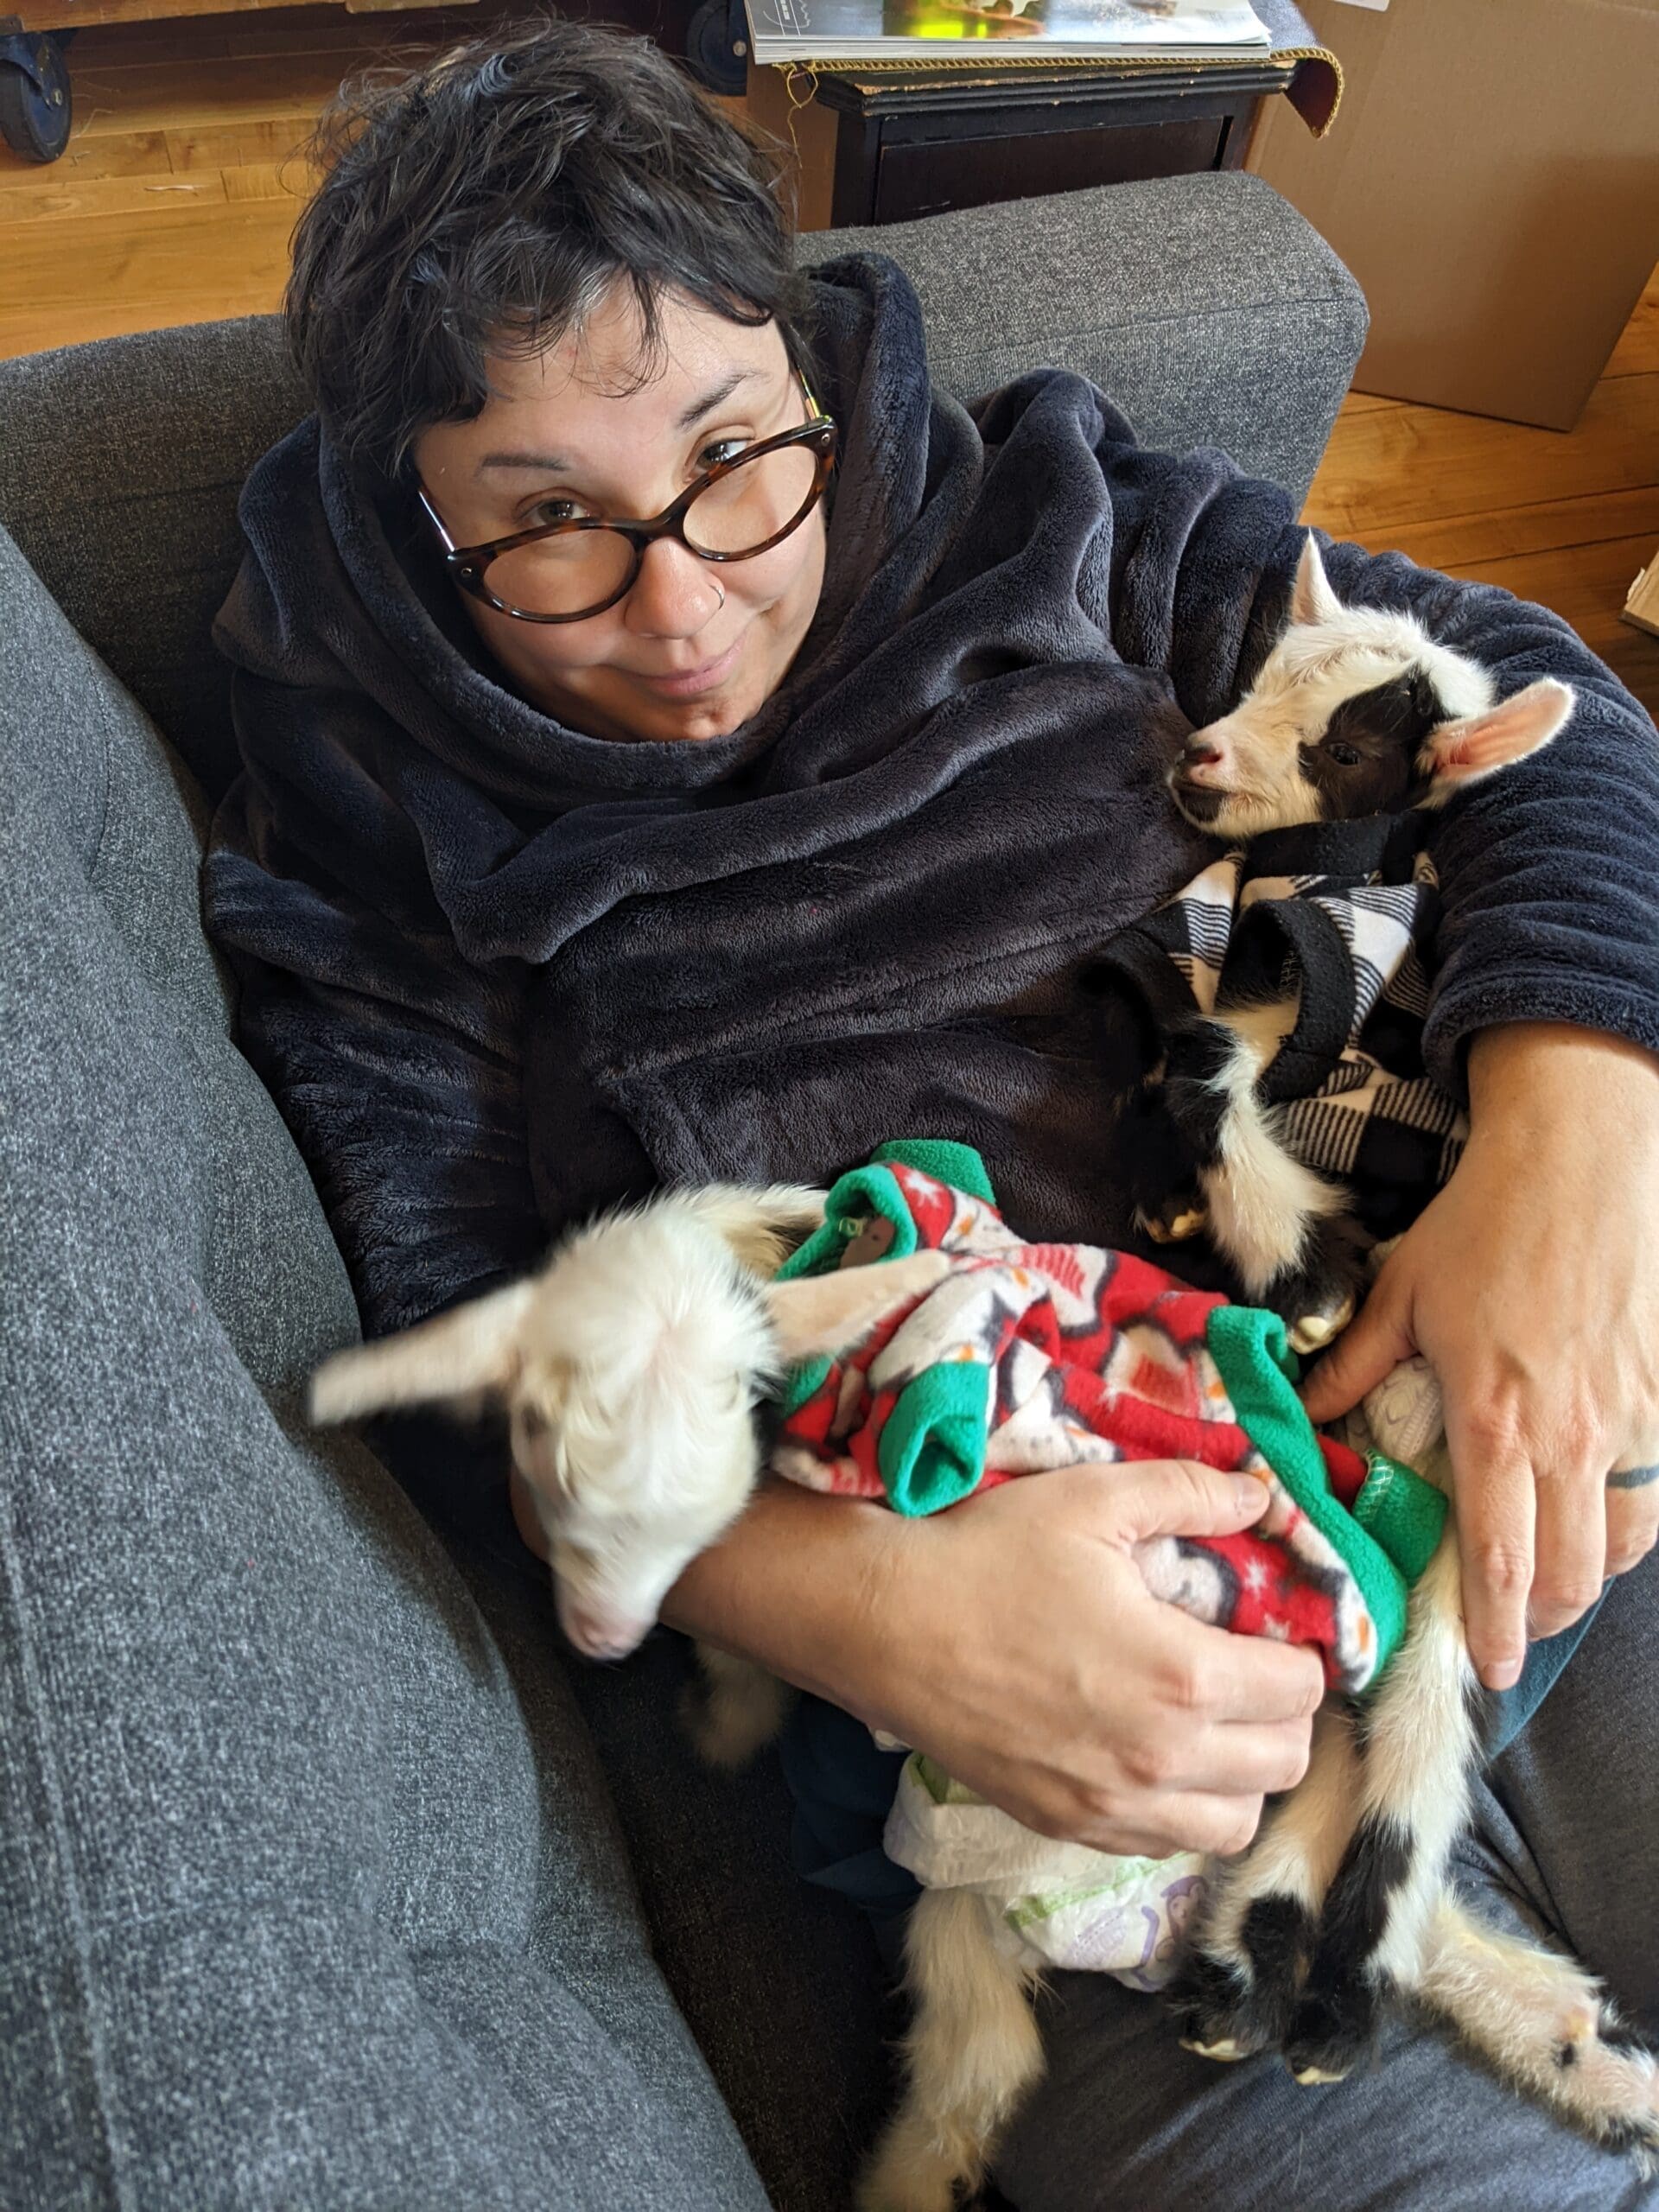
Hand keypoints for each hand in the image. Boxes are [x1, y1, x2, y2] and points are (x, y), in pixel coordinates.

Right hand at [854, 1459, 1324, 1857]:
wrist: (885, 1625)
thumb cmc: (988, 1555)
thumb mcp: (1093, 1499)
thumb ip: (1188, 1493)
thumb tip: (1259, 1495)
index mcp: (1183, 1676)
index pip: (1301, 1691)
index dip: (1301, 1655)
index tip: (1274, 1632)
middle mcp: (1161, 1759)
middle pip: (1284, 1765)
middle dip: (1283, 1716)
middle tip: (1251, 1673)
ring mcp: (1112, 1805)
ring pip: (1233, 1824)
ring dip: (1240, 1776)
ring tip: (1212, 1725)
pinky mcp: (1067, 1826)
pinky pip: (1163, 1846)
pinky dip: (1180, 1810)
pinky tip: (1153, 1758)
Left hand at [1301, 1024, 1658, 1692]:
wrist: (1580, 1160)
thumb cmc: (1484, 1225)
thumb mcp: (1399, 1295)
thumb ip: (1352, 1368)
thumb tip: (1301, 1417)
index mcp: (1493, 1420)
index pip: (1500, 1559)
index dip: (1496, 1628)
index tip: (1487, 1668)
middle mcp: (1568, 1437)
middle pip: (1571, 1575)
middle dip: (1542, 1623)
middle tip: (1514, 1637)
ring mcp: (1628, 1421)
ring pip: (1624, 1545)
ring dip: (1590, 1581)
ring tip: (1554, 1590)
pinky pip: (1656, 1493)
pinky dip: (1630, 1526)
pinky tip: (1600, 1523)